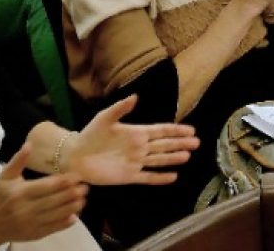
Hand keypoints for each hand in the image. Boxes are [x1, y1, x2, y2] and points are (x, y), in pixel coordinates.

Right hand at [0, 145, 87, 245]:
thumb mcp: (5, 176)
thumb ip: (18, 160)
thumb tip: (29, 144)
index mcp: (21, 193)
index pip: (46, 187)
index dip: (63, 182)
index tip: (77, 176)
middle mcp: (26, 209)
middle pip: (53, 201)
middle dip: (71, 194)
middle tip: (85, 187)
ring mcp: (30, 223)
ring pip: (55, 216)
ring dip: (71, 208)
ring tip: (83, 200)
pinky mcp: (32, 235)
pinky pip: (51, 229)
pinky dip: (64, 223)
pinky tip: (74, 217)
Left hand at [66, 96, 198, 185]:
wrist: (76, 156)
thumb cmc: (91, 134)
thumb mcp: (105, 117)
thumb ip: (121, 108)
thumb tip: (136, 96)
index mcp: (136, 132)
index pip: (160, 130)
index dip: (176, 130)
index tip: (191, 130)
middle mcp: (139, 147)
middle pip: (164, 145)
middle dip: (180, 143)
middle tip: (197, 143)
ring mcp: (135, 162)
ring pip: (159, 160)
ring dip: (173, 158)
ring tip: (188, 156)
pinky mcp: (128, 176)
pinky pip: (147, 177)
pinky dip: (160, 177)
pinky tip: (173, 176)